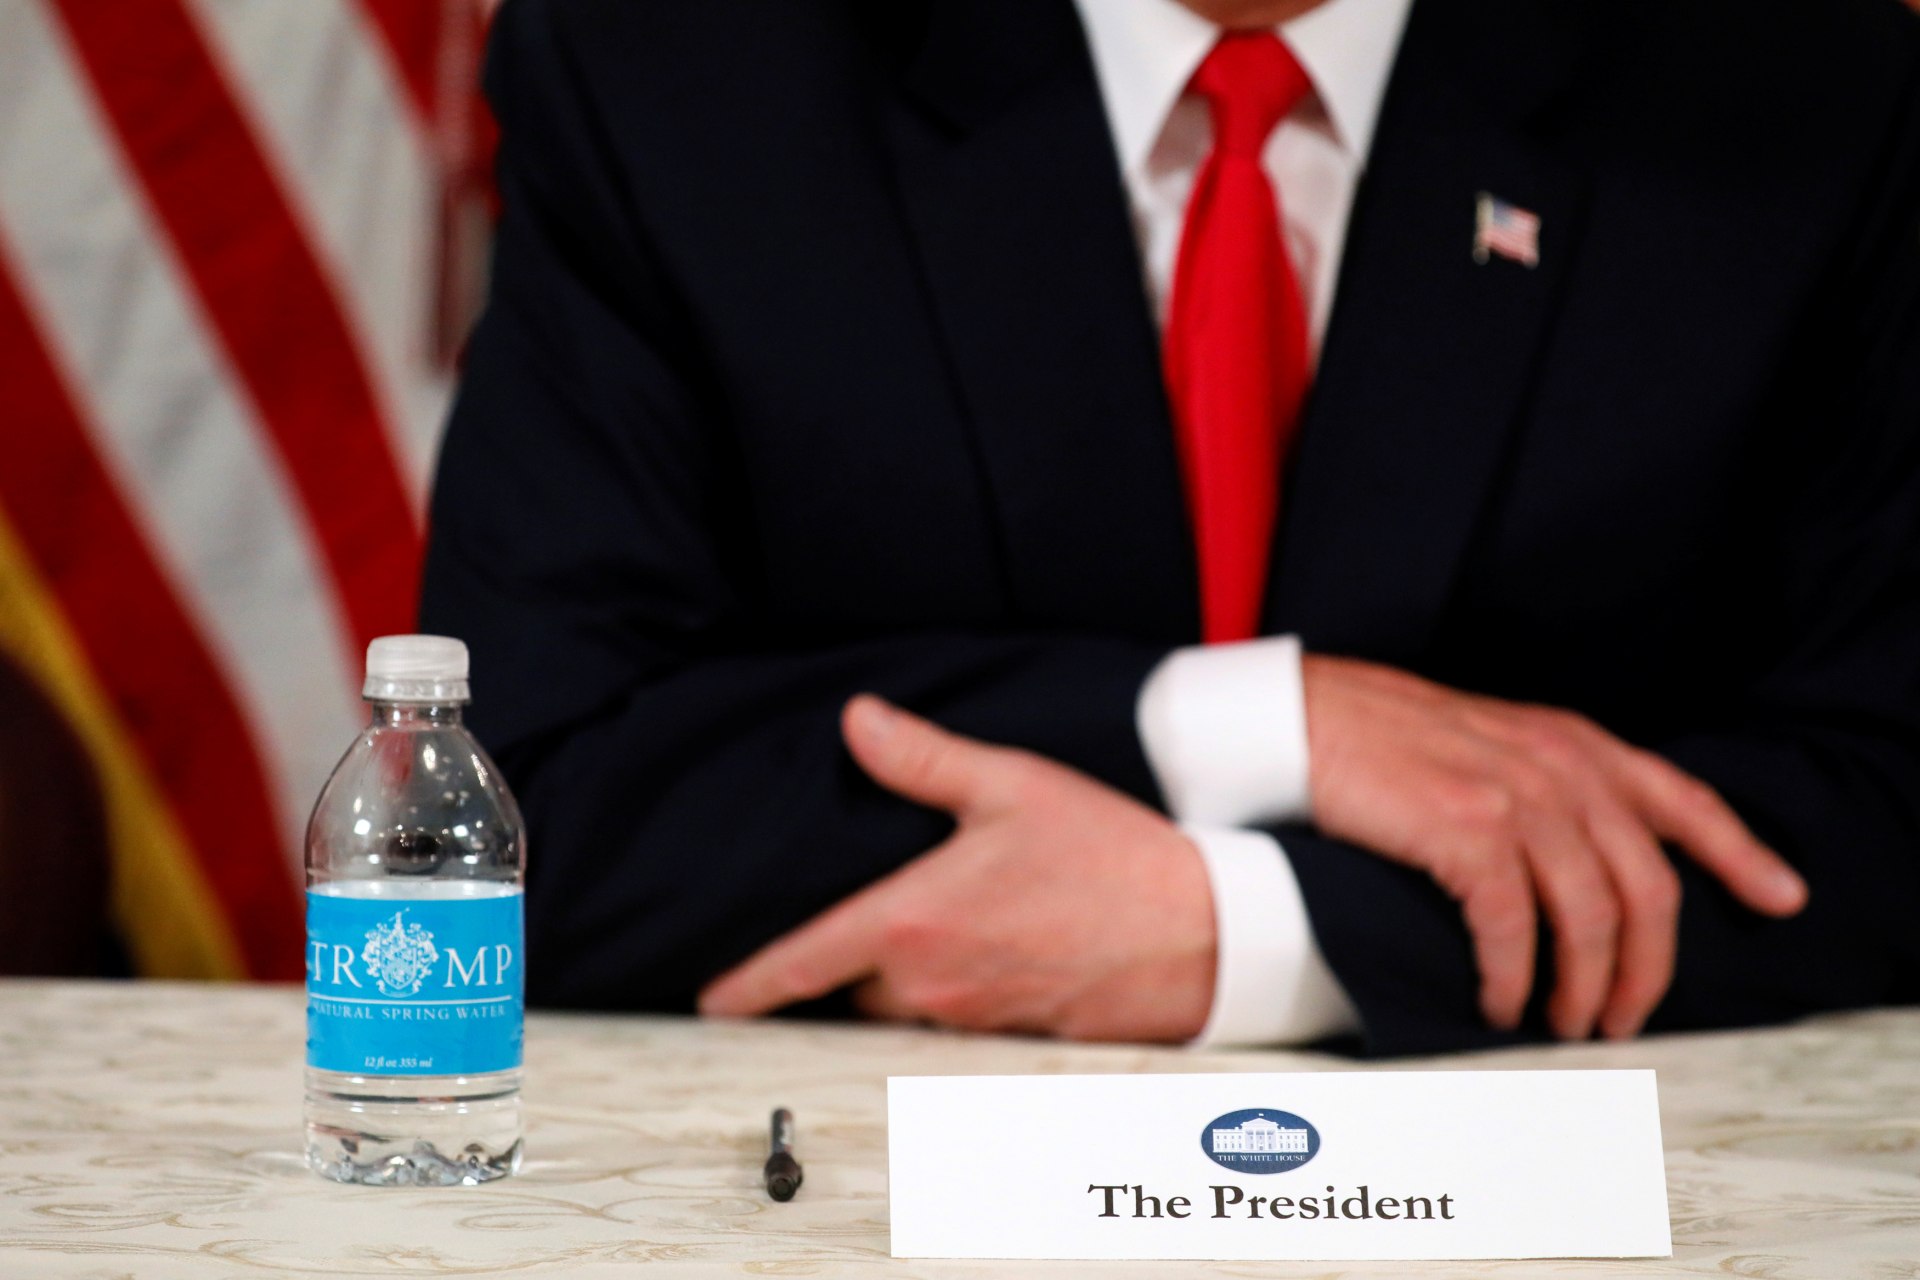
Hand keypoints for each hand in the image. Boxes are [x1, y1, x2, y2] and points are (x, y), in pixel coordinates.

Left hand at [698, 695, 1216, 1040]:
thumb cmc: (1111, 857)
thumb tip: (861, 722)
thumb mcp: (1012, 785)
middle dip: (853, 959)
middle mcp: (932, 983)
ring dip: (907, 976)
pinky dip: (953, 993)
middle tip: (876, 917)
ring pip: (904, 1009)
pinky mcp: (1012, 1039)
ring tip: (945, 927)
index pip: (805, 963)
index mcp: (914, 921)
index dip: (750, 985)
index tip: (713, 1001)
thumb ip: (924, 759)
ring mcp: (971, 1020)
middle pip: (854, 988)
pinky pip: (956, 1024)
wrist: (1203, 930)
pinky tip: (992, 951)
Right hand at [1303, 655, 1808, 1040]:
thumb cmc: (1380, 738)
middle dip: (1648, 967)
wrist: (1301, 719)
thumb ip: (1547, 782)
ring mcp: (1516, 796)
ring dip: (1584, 986)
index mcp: (1572, 744)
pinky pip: (1514, 926)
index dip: (1740, 853)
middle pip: (1647, 885)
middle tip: (1622, 1016)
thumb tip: (1582, 861)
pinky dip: (1516, 977)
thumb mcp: (1489, 741)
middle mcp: (1560, 767)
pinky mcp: (1465, 830)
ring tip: (1563, 1023)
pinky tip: (1502, 1001)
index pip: (1682, 800)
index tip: (1781, 897)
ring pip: (1591, 916)